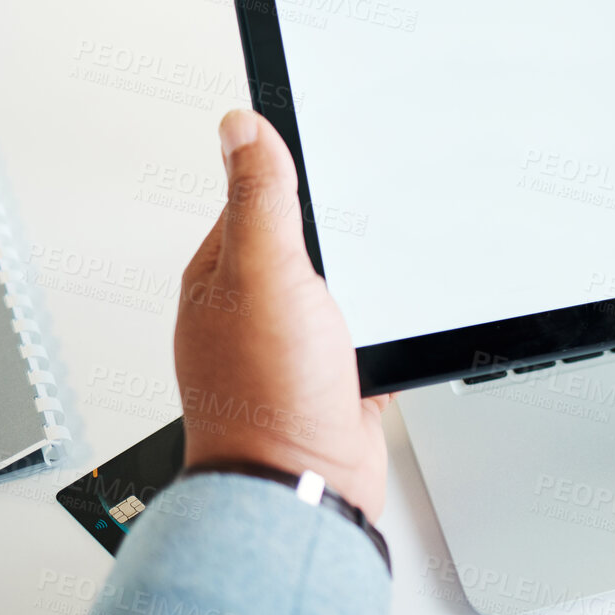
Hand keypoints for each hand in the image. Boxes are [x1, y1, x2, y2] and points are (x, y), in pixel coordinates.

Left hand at [175, 109, 390, 518]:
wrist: (304, 488)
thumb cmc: (266, 397)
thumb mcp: (265, 274)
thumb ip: (259, 199)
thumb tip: (241, 125)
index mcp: (221, 274)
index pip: (256, 196)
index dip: (295, 172)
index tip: (335, 149)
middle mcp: (252, 308)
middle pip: (307, 240)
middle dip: (342, 231)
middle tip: (367, 218)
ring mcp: (292, 345)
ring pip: (342, 289)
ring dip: (368, 286)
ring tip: (381, 277)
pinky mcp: (332, 377)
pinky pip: (367, 335)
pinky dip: (386, 331)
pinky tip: (394, 331)